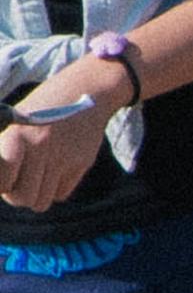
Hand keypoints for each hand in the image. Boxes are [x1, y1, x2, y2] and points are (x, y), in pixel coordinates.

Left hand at [0, 67, 109, 212]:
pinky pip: (60, 194)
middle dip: (18, 195)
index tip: (4, 180)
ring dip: (36, 195)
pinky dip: (54, 188)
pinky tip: (54, 171)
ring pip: (42, 202)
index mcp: (16, 135)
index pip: (3, 183)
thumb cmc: (40, 109)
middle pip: (23, 198)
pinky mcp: (80, 164)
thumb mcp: (15, 122)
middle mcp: (39, 147)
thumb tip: (2, 182)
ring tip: (35, 179)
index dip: (2, 185)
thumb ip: (5, 150)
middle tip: (18, 182)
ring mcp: (62, 157)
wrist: (84, 90)